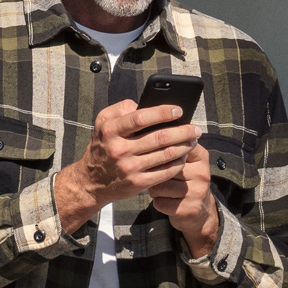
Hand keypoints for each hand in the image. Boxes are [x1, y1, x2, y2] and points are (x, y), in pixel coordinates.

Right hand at [56, 100, 200, 238]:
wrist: (91, 181)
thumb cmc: (103, 146)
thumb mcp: (102, 123)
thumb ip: (121, 109)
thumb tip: (144, 104)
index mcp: (111, 130)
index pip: (140, 118)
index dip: (162, 113)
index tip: (179, 110)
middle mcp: (119, 149)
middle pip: (159, 137)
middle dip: (182, 131)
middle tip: (195, 129)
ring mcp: (129, 168)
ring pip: (165, 155)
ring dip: (184, 147)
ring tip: (193, 141)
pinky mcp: (137, 183)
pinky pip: (164, 172)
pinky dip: (178, 164)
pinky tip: (183, 157)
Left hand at [148, 126, 217, 252]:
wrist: (199, 212)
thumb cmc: (185, 180)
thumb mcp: (187, 161)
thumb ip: (174, 146)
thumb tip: (150, 129)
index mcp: (201, 157)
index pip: (176, 146)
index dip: (159, 150)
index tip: (153, 154)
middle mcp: (202, 173)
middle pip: (164, 166)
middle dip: (154, 171)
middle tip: (154, 174)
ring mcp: (197, 192)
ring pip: (159, 185)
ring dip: (155, 188)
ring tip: (160, 188)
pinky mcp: (188, 209)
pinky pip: (160, 202)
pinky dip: (158, 202)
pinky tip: (164, 200)